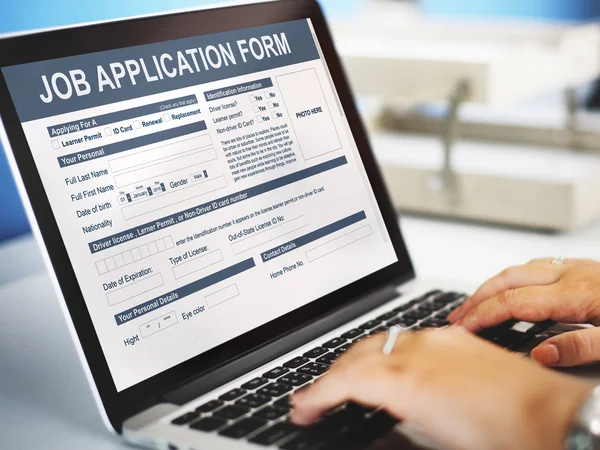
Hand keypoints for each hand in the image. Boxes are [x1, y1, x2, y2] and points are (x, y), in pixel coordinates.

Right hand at [290, 328, 589, 449]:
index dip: (314, 394)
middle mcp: (417, 350)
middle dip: (327, 376)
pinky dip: (383, 351)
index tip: (301, 407)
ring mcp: (436, 337)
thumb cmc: (503, 436)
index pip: (343, 380)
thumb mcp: (433, 434)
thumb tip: (372, 409)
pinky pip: (404, 337)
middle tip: (313, 397)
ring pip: (377, 340)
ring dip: (353, 360)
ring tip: (341, 381)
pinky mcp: (453, 335)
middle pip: (354, 355)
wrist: (552, 413)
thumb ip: (394, 413)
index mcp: (407, 380)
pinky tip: (383, 365)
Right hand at [448, 258, 599, 366]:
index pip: (513, 301)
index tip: (463, 328)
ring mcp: (578, 268)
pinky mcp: (586, 269)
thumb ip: (580, 348)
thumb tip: (541, 354)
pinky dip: (515, 278)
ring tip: (477, 303)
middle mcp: (572, 275)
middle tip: (457, 316)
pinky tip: (514, 289)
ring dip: (493, 285)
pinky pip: (538, 267)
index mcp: (576, 293)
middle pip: (508, 279)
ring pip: (521, 270)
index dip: (483, 314)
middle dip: (477, 298)